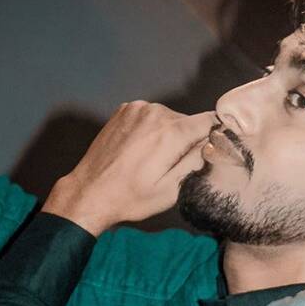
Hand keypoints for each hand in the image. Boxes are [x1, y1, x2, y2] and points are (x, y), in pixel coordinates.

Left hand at [42, 101, 213, 234]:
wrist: (90, 192)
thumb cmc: (130, 197)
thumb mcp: (171, 190)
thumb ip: (196, 162)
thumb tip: (214, 143)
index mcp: (171, 133)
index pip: (210, 121)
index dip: (215, 135)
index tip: (209, 151)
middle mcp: (156, 113)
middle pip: (189, 121)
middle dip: (187, 140)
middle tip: (171, 166)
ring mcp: (138, 108)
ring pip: (169, 118)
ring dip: (168, 135)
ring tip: (151, 160)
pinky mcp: (125, 110)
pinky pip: (150, 116)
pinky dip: (150, 130)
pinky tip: (139, 150)